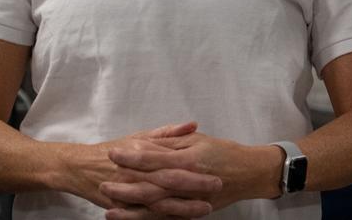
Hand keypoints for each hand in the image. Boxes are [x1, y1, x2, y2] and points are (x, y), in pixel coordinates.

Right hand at [60, 122, 219, 217]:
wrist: (80, 167)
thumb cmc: (115, 150)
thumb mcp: (140, 136)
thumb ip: (168, 133)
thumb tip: (193, 125)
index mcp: (143, 151)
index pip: (173, 158)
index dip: (195, 164)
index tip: (217, 167)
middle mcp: (136, 172)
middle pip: (168, 180)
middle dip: (194, 185)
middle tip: (217, 186)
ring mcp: (128, 191)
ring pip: (159, 203)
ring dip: (183, 207)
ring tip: (205, 208)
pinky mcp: (121, 207)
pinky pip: (144, 216)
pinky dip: (162, 219)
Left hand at [105, 128, 282, 217]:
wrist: (249, 173)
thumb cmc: (224, 152)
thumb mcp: (199, 140)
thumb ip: (172, 142)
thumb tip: (146, 144)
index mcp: (188, 160)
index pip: (154, 158)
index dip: (132, 155)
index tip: (113, 152)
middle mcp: (187, 182)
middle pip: (150, 184)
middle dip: (125, 182)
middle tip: (103, 180)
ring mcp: (189, 200)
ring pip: (154, 204)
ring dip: (130, 204)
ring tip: (108, 201)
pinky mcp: (190, 212)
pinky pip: (164, 218)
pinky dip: (144, 218)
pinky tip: (128, 217)